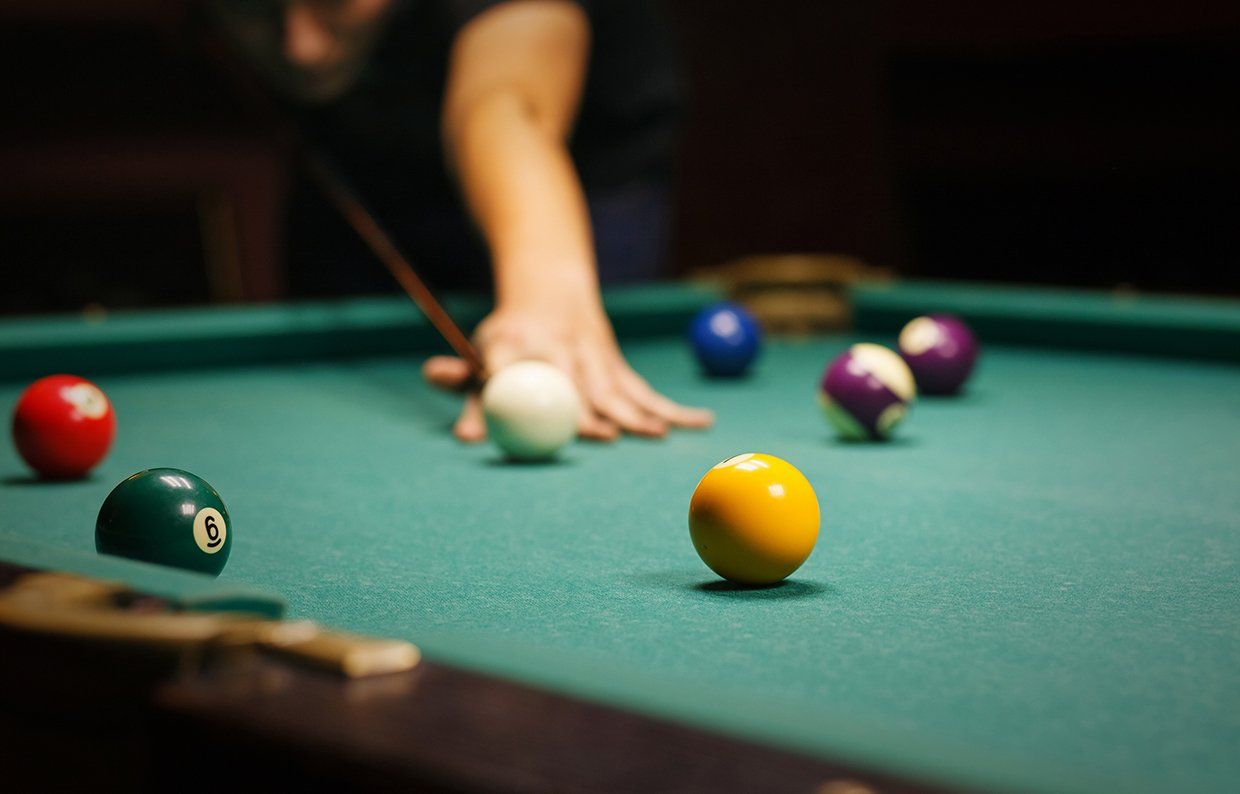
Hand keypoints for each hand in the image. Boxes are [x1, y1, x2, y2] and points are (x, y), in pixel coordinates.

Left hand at [423, 307, 713, 442]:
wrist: (549, 292)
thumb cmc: (508, 338)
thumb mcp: (480, 357)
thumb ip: (469, 392)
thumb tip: (463, 438)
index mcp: (515, 344)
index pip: (522, 370)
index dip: (533, 394)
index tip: (541, 418)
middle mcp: (558, 348)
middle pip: (577, 385)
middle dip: (592, 409)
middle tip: (606, 434)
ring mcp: (592, 356)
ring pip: (617, 388)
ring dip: (637, 410)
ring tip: (655, 433)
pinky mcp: (617, 365)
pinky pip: (645, 390)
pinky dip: (673, 408)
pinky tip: (701, 421)